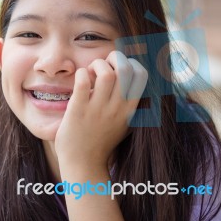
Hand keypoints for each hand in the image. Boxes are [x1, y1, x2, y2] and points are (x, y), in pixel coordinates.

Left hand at [55, 51, 147, 170]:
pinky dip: (82, 74)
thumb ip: (130, 107)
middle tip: (103, 64)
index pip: (142, 75)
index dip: (131, 62)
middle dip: (115, 57)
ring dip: (97, 65)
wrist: (82, 163)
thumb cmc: (101, 143)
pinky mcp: (78, 110)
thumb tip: (134, 87)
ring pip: (106, 73)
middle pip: (125, 69)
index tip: (118, 66)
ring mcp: (98, 109)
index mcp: (129, 109)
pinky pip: (83, 82)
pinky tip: (80, 80)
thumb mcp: (124, 125)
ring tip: (91, 73)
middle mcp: (117, 108)